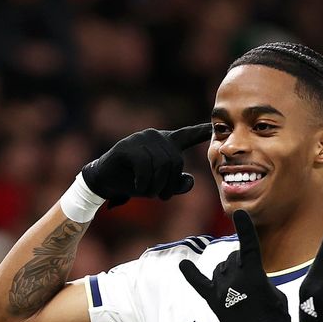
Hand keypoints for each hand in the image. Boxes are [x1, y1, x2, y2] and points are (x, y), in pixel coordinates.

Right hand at [82, 123, 211, 206]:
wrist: (106, 181)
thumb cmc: (136, 181)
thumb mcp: (161, 186)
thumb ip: (178, 185)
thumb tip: (190, 181)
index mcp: (167, 142)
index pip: (188, 135)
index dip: (202, 131)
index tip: (216, 125)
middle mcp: (156, 136)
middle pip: (176, 161)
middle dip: (170, 184)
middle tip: (161, 196)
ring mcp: (141, 138)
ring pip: (161, 165)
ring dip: (156, 185)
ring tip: (147, 191)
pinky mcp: (127, 146)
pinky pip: (145, 167)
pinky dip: (143, 183)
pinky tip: (137, 187)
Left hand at [179, 210, 293, 321]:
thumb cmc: (275, 318)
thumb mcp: (274, 292)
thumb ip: (260, 278)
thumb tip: (250, 277)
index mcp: (253, 274)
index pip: (248, 245)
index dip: (244, 228)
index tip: (240, 214)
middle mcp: (234, 278)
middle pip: (232, 258)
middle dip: (240, 262)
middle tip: (250, 279)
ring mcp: (221, 290)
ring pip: (220, 268)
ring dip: (227, 271)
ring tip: (237, 286)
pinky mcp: (213, 301)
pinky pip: (199, 283)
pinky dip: (191, 273)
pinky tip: (183, 265)